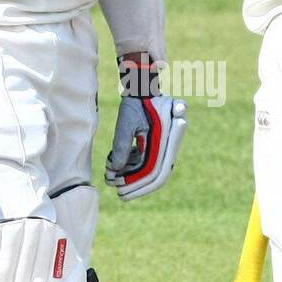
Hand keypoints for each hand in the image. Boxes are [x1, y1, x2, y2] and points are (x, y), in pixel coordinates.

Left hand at [105, 67, 187, 200]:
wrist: (141, 87)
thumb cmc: (134, 102)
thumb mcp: (125, 124)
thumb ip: (121, 146)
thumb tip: (114, 170)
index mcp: (167, 141)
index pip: (157, 173)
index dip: (140, 186)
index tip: (123, 193)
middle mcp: (169, 146)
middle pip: (155, 176)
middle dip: (136, 186)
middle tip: (119, 194)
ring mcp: (164, 145)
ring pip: (149, 169)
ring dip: (131, 175)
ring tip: (112, 178)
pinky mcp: (156, 143)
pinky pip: (146, 160)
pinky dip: (131, 164)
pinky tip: (115, 165)